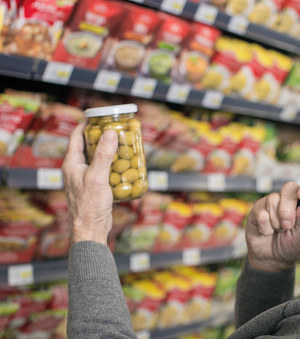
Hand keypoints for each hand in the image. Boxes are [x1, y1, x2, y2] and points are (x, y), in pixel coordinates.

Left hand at [62, 122, 117, 244]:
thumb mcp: (98, 177)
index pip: (76, 137)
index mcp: (71, 163)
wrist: (90, 229)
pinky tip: (125, 166)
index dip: (87, 125)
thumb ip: (103, 155)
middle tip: (117, 129)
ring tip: (124, 145)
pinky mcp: (95, 187)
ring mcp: (85, 178)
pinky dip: (114, 165)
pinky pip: (104, 171)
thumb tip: (110, 133)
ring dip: (110, 151)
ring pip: (98, 159)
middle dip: (102, 137)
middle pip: (88, 146)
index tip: (99, 116)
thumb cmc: (89, 205)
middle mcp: (77, 169)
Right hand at [245, 181, 299, 271]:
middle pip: (289, 188)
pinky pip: (261, 212)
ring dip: (276, 221)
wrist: (271, 260)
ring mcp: (271, 203)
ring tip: (277, 231)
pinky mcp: (257, 209)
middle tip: (287, 225)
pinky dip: (265, 227)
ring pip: (273, 199)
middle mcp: (287, 200)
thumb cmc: (290, 246)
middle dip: (288, 208)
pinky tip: (266, 232)